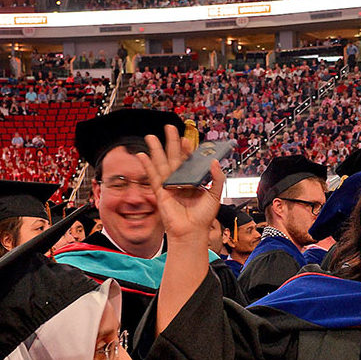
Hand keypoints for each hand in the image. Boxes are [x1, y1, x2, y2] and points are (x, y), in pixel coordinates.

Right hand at [137, 125, 225, 243]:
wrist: (192, 232)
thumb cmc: (203, 216)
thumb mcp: (215, 195)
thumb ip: (218, 178)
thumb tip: (215, 162)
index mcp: (193, 179)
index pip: (190, 160)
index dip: (188, 149)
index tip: (187, 138)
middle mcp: (180, 180)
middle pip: (175, 157)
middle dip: (171, 142)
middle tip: (169, 127)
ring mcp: (169, 185)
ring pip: (162, 163)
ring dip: (156, 150)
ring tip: (151, 136)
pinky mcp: (161, 192)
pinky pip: (153, 176)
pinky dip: (147, 165)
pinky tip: (142, 155)